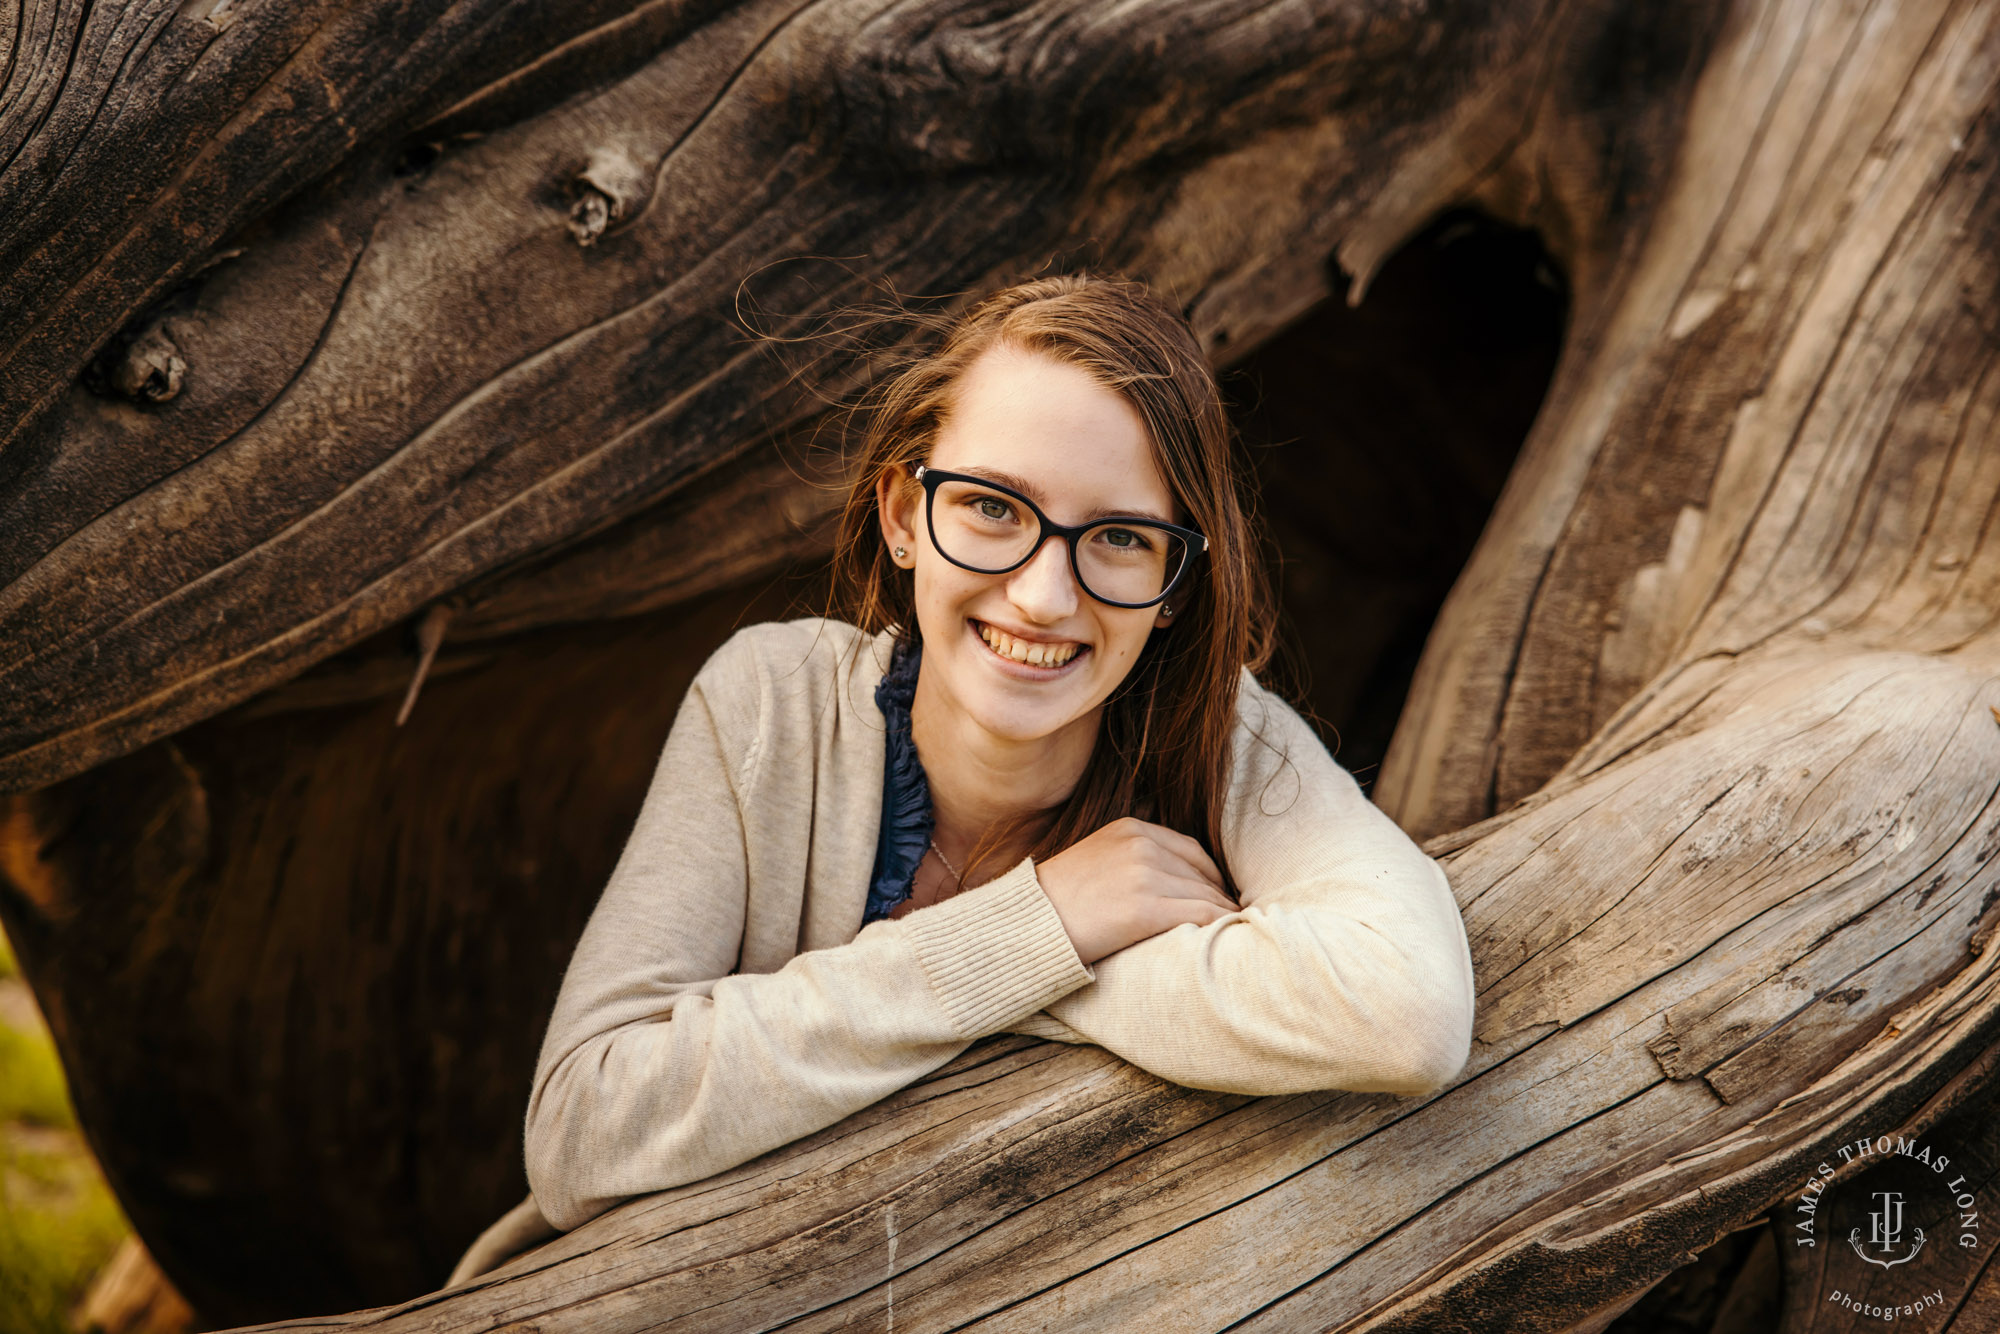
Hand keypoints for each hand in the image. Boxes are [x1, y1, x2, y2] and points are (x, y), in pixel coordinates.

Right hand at [1034, 817, 1236, 965]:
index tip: (1220, 895)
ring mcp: (1143, 874)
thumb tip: (1172, 881)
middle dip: (1219, 897)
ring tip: (1233, 931)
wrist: (1028, 924)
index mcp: (1130, 829)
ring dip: (1222, 914)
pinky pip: (1200, 914)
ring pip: (1205, 894)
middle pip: (1200, 873)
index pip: (1190, 849)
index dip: (1211, 875)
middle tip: (1232, 918)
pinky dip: (1218, 925)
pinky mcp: (1144, 908)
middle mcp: (1141, 845)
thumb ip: (1132, 858)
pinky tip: (1224, 937)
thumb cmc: (1058, 901)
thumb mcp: (1096, 858)